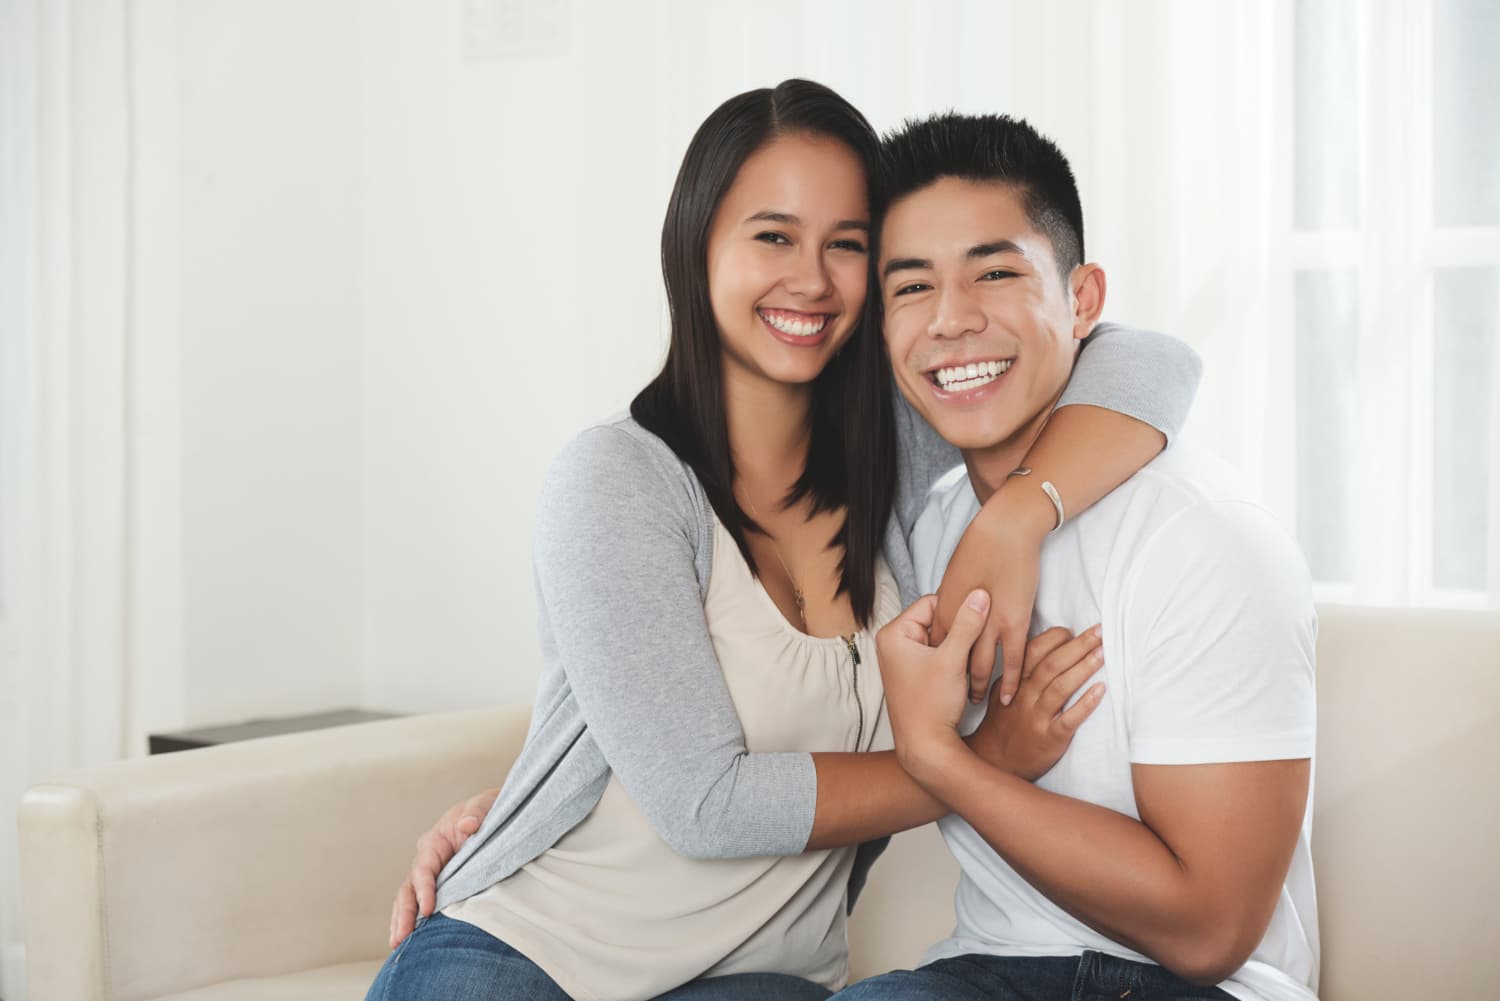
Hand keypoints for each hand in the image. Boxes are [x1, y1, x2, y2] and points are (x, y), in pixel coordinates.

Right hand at [388, 787, 497, 947]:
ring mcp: (430, 873)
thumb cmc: (488, 810)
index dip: (424, 889)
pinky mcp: (438, 885)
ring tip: (397, 944)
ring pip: (408, 899)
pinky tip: (408, 940)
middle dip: (404, 913)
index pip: (424, 868)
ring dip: (402, 921)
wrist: (493, 815)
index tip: (428, 909)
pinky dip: (411, 920)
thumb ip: (476, 813)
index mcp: (435, 841)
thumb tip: (467, 825)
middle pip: (409, 888)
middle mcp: (427, 859)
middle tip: (400, 938)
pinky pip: (419, 903)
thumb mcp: (485, 805)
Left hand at [876, 588, 991, 775]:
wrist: (926, 747)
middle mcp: (892, 642)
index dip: (956, 612)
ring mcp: (902, 658)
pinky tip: (961, 672)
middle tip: (972, 646)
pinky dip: (952, 658)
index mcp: (893, 634)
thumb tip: (980, 594)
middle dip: (957, 631)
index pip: (932, 603)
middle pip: (935, 620)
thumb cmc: (932, 706)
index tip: (975, 624)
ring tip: (965, 662)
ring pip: (939, 637)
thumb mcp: (953, 660)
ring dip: (956, 645)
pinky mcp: (913, 671)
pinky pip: (937, 653)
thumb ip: (967, 624)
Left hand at [931, 490, 1047, 708]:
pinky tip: (1009, 695)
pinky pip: (1008, 659)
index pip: (929, 641)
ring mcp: (982, 626)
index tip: (944, 661)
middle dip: (955, 673)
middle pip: (949, 655)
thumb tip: (943, 625)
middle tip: (957, 690)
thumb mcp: (950, 586)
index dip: (939, 648)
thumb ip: (946, 610)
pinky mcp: (1012, 624)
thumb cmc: (976, 552)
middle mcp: (952, 624)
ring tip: (977, 698)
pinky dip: (1007, 678)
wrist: (1004, 530)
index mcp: (933, 611)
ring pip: (975, 663)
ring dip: (977, 681)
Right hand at [968, 625, 1106, 780]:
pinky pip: (1069, 719)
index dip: (1056, 637)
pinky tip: (1101, 691)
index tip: (1075, 629)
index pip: (1034, 650)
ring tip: (1103, 653)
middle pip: (1052, 664)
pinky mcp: (1050, 738)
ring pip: (1060, 687)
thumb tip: (1043, 647)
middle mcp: (1024, 696)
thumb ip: (1020, 671)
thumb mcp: (1002, 692)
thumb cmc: (1003, 724)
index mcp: (1014, 681)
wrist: (993, 761)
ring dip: (1083, 668)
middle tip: (1100, 631)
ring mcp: (1036, 717)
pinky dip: (1085, 704)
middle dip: (1078, 645)